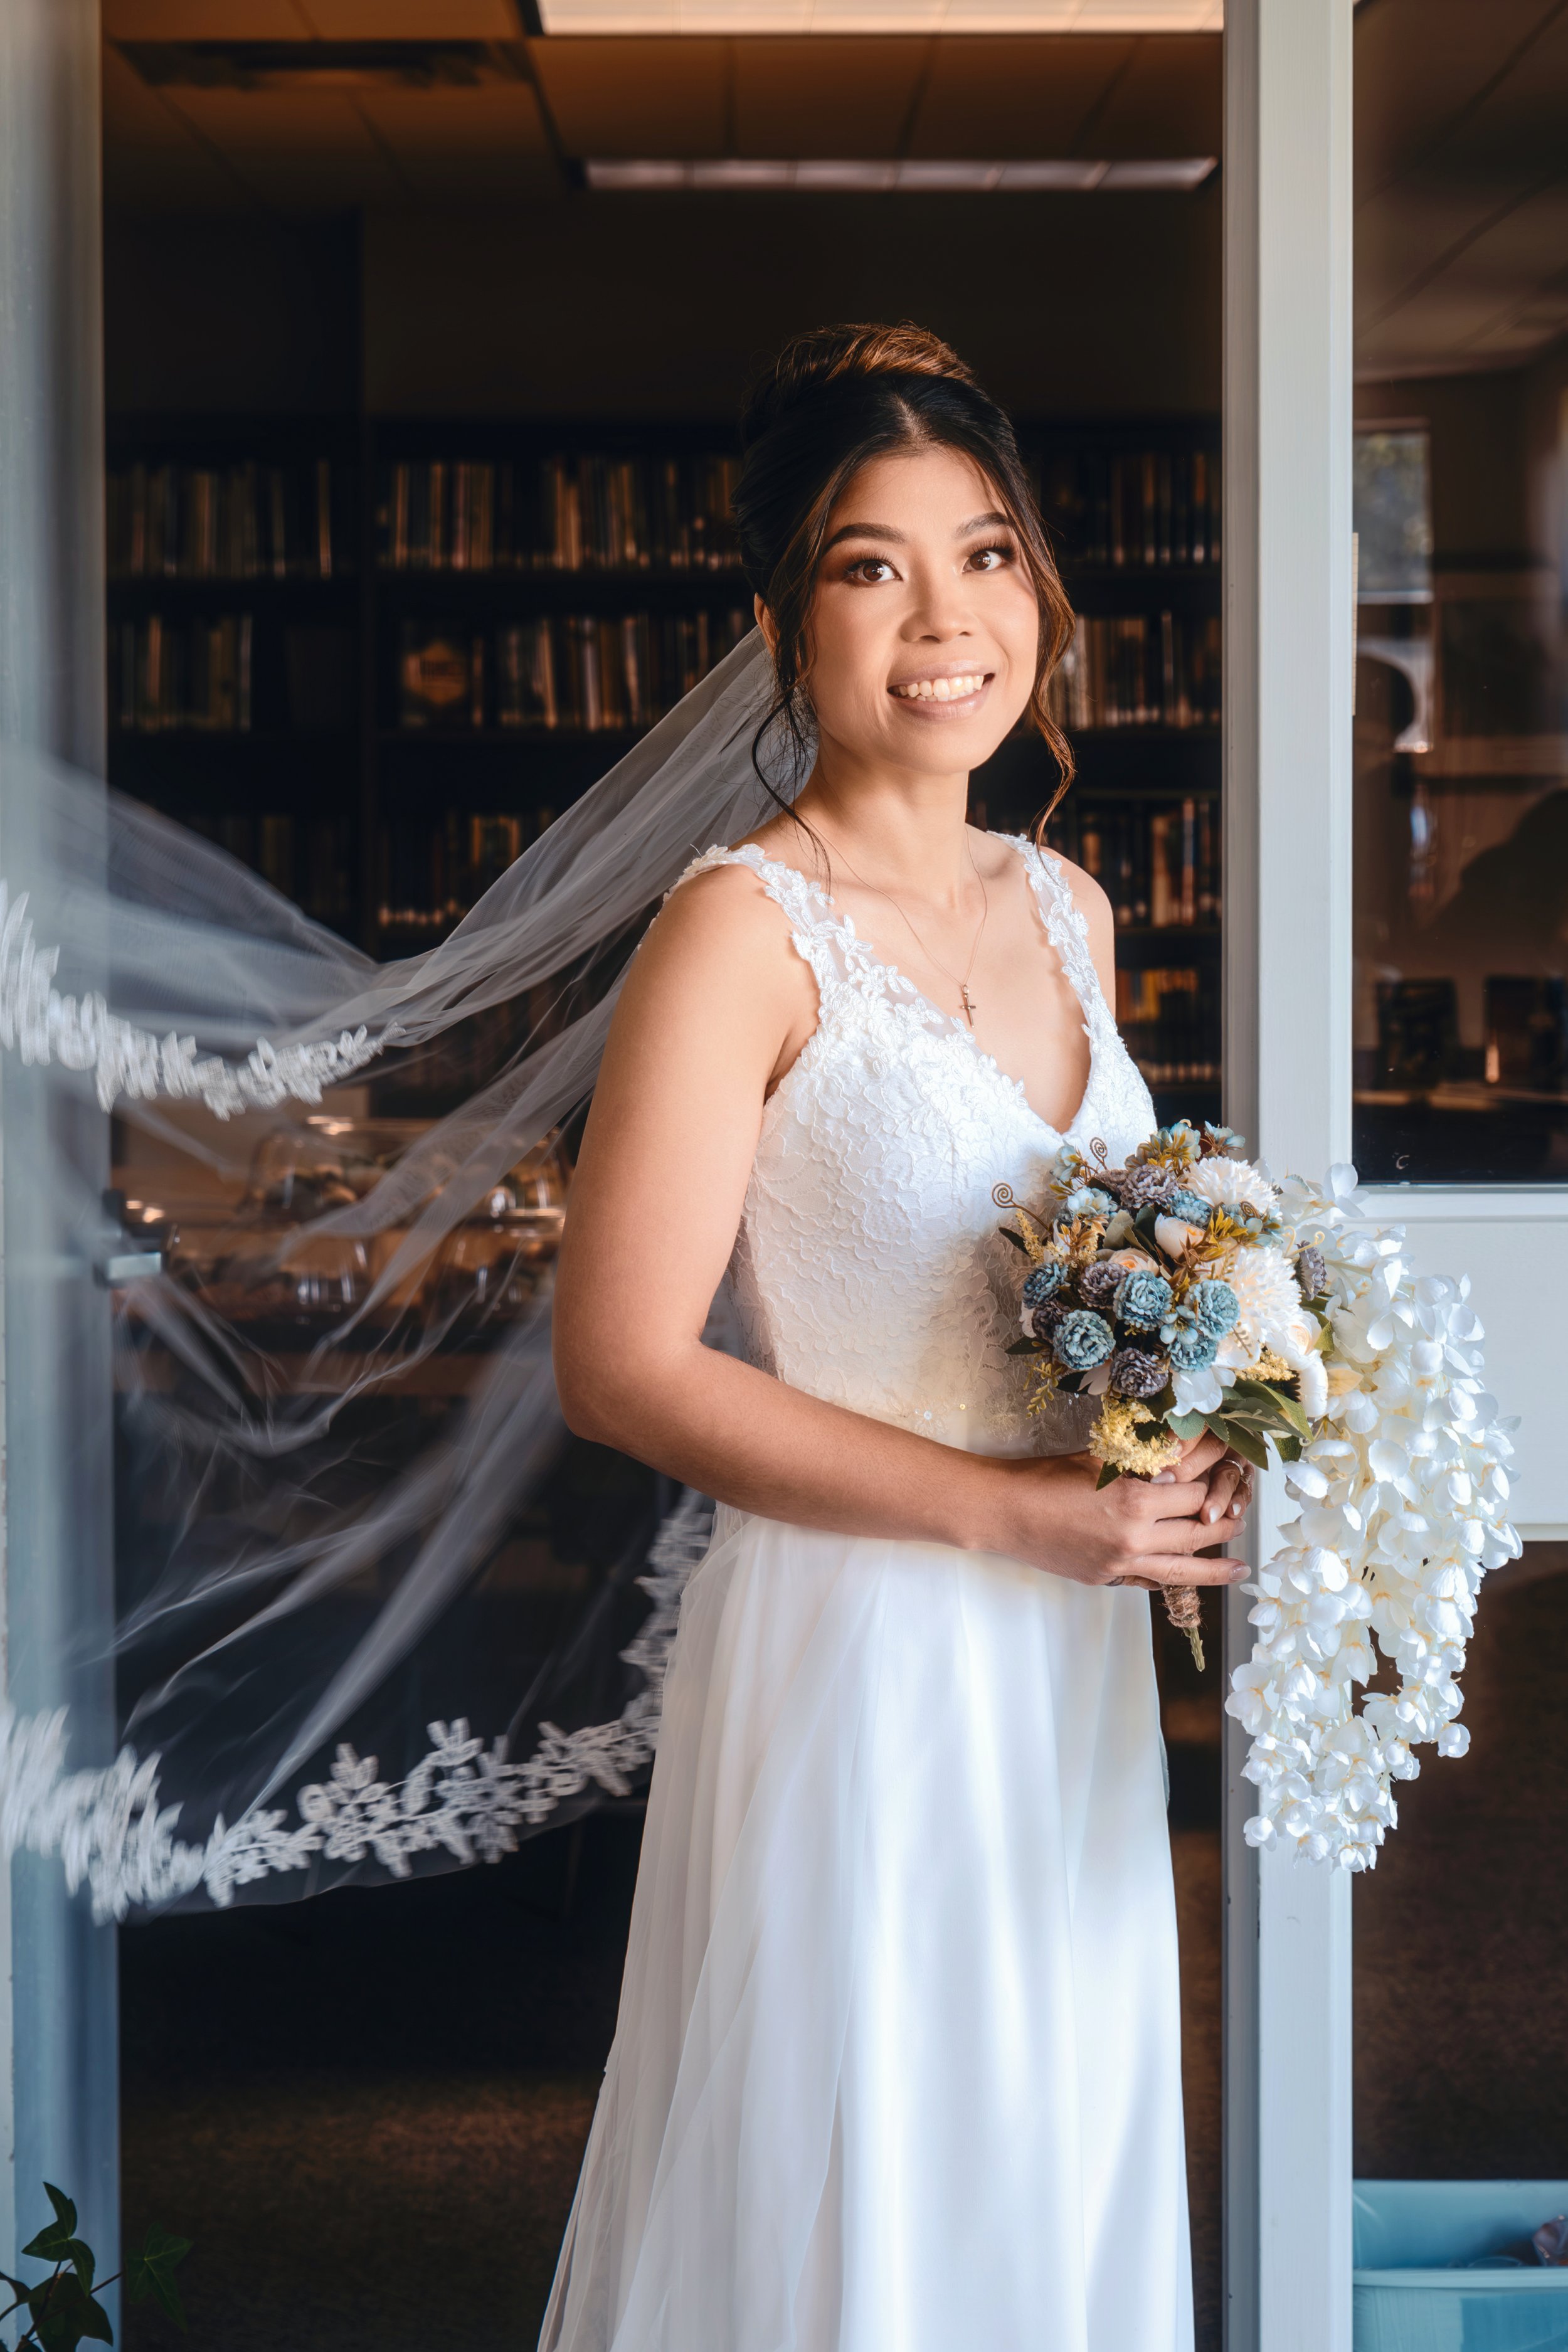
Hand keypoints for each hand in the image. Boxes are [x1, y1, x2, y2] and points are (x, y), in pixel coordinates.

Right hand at [987, 1431, 1249, 1591]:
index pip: (1194, 1493)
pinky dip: (1174, 1579)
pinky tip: (1190, 1579)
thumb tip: (1186, 1456)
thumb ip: (1145, 1461)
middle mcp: (1133, 1538)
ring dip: (1215, 1568)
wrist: (1003, 1512)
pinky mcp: (1106, 1578)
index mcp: (1134, 1500)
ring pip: (1183, 1568)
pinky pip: (1151, 1581)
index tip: (1229, 1470)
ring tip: (1241, 1569)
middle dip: (1224, 1521)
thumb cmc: (1046, 1477)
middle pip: (1197, 1531)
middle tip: (1244, 1514)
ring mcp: (1120, 1564)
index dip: (1213, 1480)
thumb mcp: (1100, 1458)